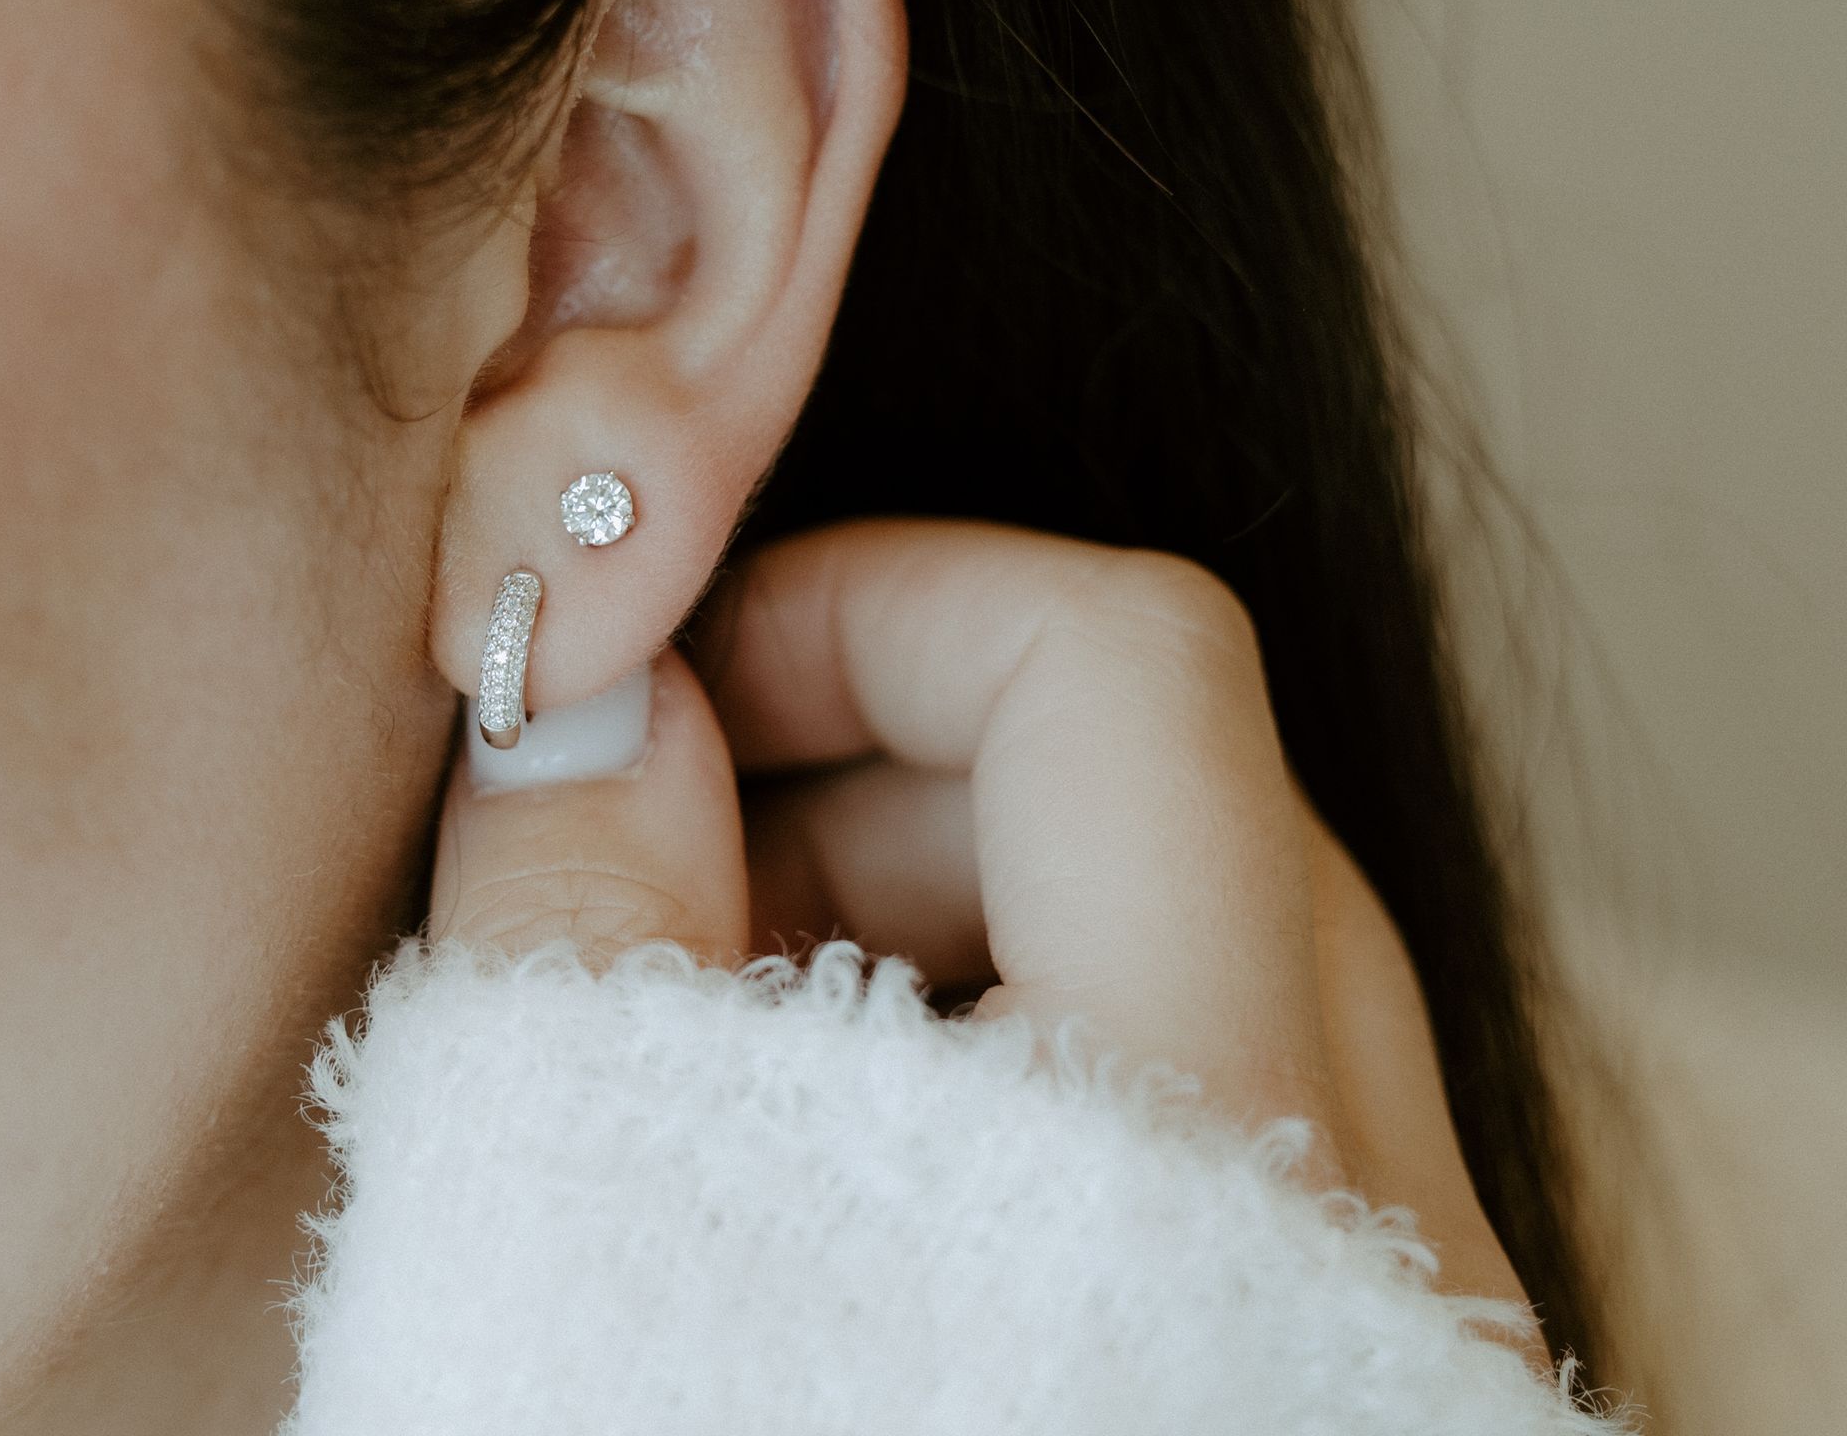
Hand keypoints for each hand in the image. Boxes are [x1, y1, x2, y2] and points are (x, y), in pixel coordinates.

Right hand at [429, 517, 1539, 1341]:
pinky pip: (1203, 1086)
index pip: (1129, 660)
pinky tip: (834, 1175)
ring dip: (939, 908)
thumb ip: (577, 924)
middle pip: (1165, 779)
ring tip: (728, 1034)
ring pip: (1188, 929)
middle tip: (670, 871)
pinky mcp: (1341, 1358)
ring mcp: (1381, 1286)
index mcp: (1216, 1141)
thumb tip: (589, 691)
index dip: (886, 599)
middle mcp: (1365, 1198)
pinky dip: (1008, 1047)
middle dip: (880, 765)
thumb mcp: (586, 1256)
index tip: (675, 674)